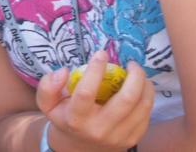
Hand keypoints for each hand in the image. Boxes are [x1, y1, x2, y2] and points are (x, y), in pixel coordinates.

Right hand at [36, 51, 154, 150]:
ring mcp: (119, 137)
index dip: (95, 70)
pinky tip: (142, 88)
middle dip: (134, 76)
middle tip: (131, 63)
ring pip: (141, 107)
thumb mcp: (48, 104)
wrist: (82, 147)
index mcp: (76, 119)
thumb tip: (64, 71)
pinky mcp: (133, 139)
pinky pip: (146, 115)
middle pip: (126, 100)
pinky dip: (147, 97)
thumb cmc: (66, 117)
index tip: (101, 53)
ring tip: (139, 73)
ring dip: (145, 85)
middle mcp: (99, 130)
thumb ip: (48, 86)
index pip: (86, 92)